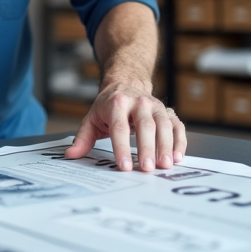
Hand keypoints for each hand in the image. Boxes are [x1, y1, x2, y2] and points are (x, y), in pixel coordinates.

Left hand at [65, 82, 185, 171]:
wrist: (126, 83)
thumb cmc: (108, 105)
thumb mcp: (92, 118)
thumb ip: (82, 138)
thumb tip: (71, 155)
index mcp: (117, 103)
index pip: (119, 127)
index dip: (122, 147)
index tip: (124, 166)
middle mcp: (139, 102)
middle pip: (145, 126)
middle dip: (147, 148)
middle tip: (147, 168)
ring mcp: (155, 106)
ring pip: (164, 125)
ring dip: (166, 146)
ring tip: (165, 165)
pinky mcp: (168, 112)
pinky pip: (177, 126)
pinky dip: (179, 142)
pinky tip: (178, 157)